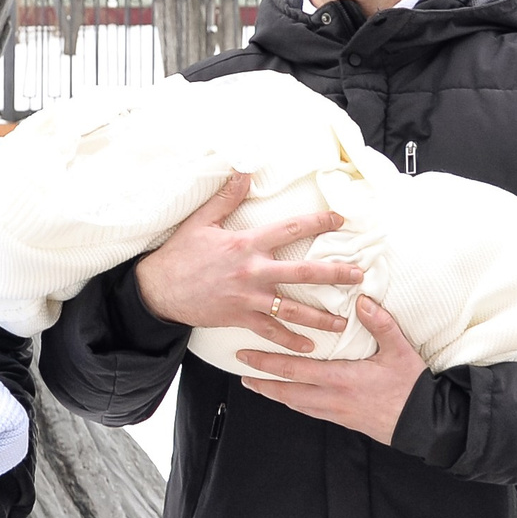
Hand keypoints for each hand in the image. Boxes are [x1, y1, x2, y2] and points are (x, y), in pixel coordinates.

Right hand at [134, 172, 360, 351]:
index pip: (289, 229)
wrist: (158, 290)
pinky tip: (309, 346)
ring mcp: (248, 298)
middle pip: (303, 272)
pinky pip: (270, 332)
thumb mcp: (201, 221)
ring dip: (320, 316)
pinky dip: (290, 341)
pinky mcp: (240, 318)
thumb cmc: (179, 254)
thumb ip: (226, 198)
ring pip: (292, 309)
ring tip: (343, 322)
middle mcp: (253, 271)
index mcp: (246, 243)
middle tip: (359, 276)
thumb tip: (243, 170)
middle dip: (334, 274)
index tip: (340, 220)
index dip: (317, 222)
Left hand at [237, 295, 424, 444]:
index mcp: (341, 378)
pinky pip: (308, 411)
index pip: (294, 370)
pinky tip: (288, 397)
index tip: (245, 356)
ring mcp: (335, 412)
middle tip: (240, 371)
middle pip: (286, 390)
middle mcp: (332, 398)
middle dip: (260, 380)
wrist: (424, 425)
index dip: (266, 364)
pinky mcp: (342, 420)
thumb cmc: (412, 386)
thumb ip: (380, 323)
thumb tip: (362, 299)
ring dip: (273, 393)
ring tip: (255, 384)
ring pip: (295, 403)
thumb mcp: (400, 350)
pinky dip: (292, 402)